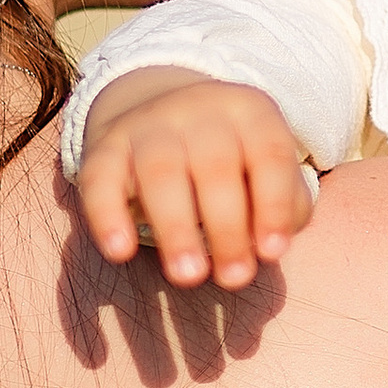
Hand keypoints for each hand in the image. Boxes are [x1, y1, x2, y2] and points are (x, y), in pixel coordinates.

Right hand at [75, 67, 314, 286]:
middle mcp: (200, 110)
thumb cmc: (232, 160)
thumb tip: (270, 248)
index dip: (273, 204)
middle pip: (216, 167)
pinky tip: (121, 252)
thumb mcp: (268, 170)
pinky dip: (108, 216)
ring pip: (161, 173)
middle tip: (234, 278)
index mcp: (250, 111)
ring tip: (188, 276)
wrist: (157, 108)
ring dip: (176, 228)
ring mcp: (149, 124)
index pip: (269, 153)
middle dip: (227, 228)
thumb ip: (285, 206)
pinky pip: (102, 179)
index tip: (272, 253)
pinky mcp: (105, 147)